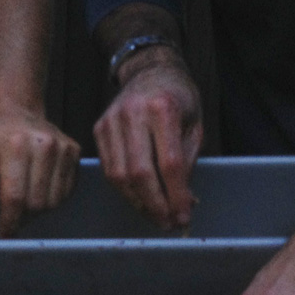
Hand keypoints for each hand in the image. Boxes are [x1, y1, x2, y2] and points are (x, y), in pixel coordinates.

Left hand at [0, 109, 79, 236]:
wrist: (16, 111)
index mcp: (15, 146)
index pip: (15, 197)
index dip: (9, 221)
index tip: (5, 232)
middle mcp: (44, 145)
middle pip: (36, 204)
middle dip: (22, 216)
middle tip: (12, 213)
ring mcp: (63, 147)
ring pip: (53, 202)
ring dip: (38, 209)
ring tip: (24, 197)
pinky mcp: (74, 152)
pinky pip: (66, 192)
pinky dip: (52, 198)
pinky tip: (39, 188)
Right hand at [93, 52, 201, 229]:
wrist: (149, 71)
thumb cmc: (178, 98)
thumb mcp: (194, 125)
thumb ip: (188, 162)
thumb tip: (183, 202)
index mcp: (163, 108)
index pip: (169, 164)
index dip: (176, 195)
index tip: (183, 216)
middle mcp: (133, 113)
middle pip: (140, 173)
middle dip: (156, 205)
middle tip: (168, 223)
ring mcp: (111, 121)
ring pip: (120, 176)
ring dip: (139, 202)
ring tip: (156, 215)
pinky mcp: (99, 130)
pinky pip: (110, 170)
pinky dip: (125, 190)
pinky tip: (140, 198)